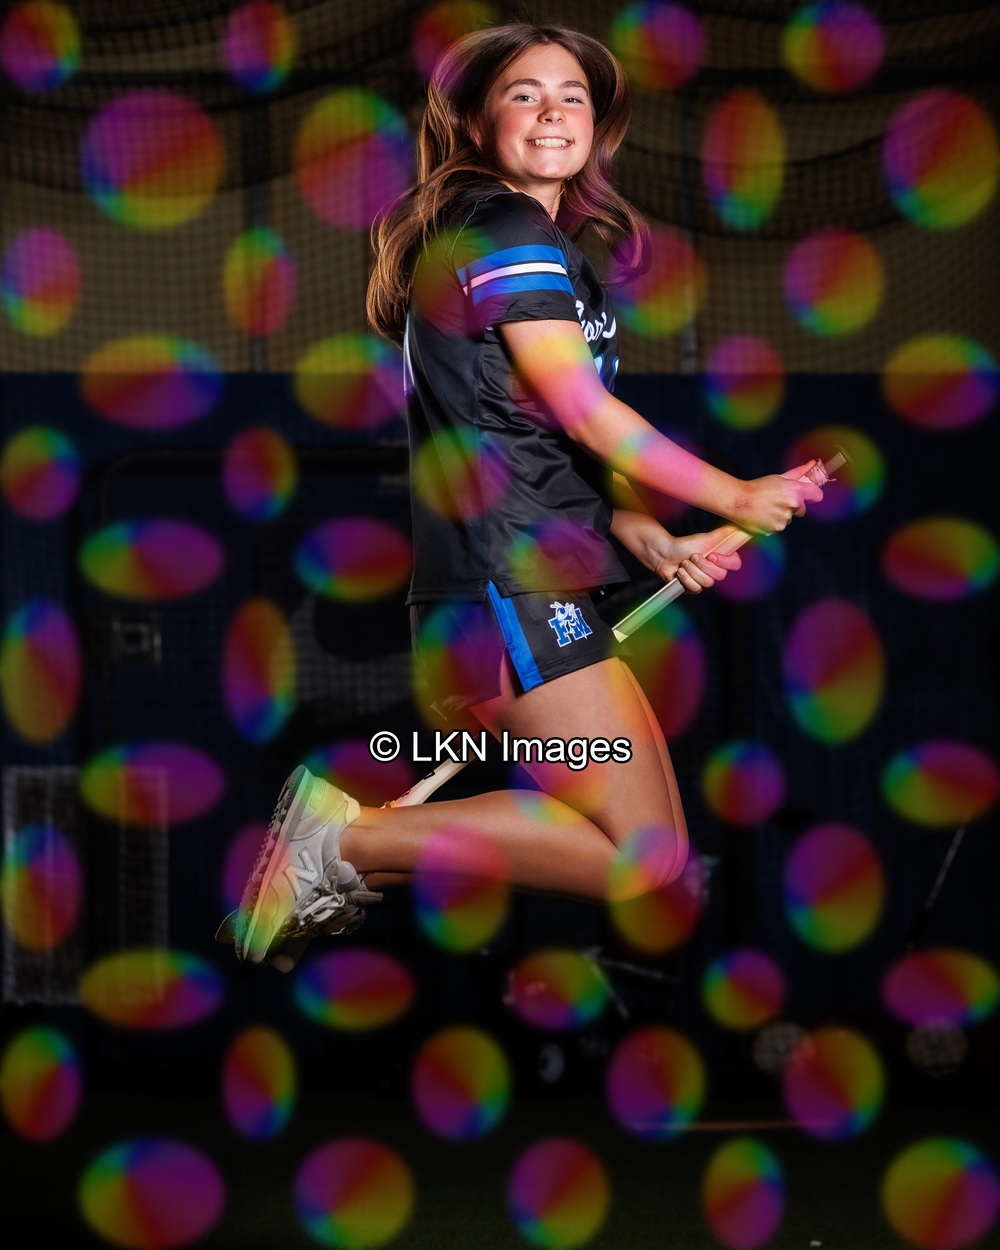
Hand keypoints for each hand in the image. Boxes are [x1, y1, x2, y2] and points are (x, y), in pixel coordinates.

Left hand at [612, 514, 741, 593]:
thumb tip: (740, 528)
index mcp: (720, 558)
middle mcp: (714, 570)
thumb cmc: (683, 545)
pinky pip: (696, 589)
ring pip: (707, 583)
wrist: (664, 554)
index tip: (712, 555)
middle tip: (692, 556)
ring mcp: (704, 580)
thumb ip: (723, 534)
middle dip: (703, 565)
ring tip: (683, 563)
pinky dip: (686, 578)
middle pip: (720, 576)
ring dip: (692, 571)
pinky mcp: (693, 588)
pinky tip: (679, 572)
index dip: (724, 562)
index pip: (734, 564)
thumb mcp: (705, 538)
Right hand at [731, 461, 823, 534]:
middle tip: (776, 501)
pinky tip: (763, 516)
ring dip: (781, 515)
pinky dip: (772, 523)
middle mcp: (793, 505)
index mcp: (795, 490)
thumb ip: (798, 472)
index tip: (807, 496)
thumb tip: (812, 463)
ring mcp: (785, 519)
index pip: (817, 495)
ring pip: (789, 519)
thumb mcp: (779, 478)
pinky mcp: (776, 529)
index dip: (812, 496)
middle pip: (801, 509)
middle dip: (793, 507)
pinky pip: (779, 527)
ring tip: (766, 508)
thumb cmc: (758, 487)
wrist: (738, 500)